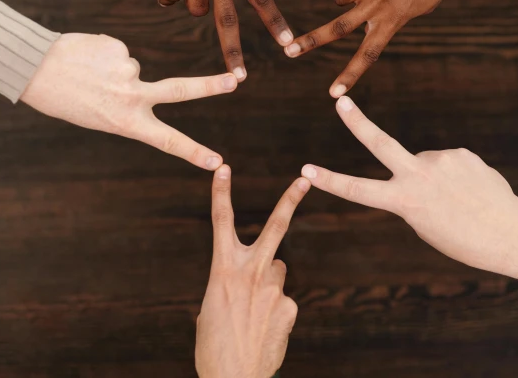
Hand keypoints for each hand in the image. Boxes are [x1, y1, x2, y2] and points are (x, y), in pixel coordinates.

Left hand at [20, 33, 236, 169]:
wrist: (32, 68)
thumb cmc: (63, 98)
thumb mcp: (97, 114)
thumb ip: (126, 103)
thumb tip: (140, 75)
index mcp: (125, 121)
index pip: (167, 140)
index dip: (194, 152)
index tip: (218, 162)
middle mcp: (131, 97)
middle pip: (181, 90)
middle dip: (212, 85)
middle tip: (236, 80)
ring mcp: (126, 69)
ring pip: (131, 66)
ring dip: (113, 67)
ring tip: (86, 72)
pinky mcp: (118, 46)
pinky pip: (117, 50)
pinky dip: (103, 53)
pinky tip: (84, 58)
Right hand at [196, 165, 308, 377]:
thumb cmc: (214, 347)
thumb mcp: (211, 309)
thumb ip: (232, 286)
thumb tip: (249, 283)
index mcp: (224, 270)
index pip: (221, 223)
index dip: (221, 193)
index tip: (223, 169)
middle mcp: (252, 273)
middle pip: (275, 227)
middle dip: (289, 200)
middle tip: (305, 180)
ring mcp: (275, 290)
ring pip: (278, 271)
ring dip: (268, 283)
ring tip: (254, 312)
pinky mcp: (290, 307)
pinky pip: (283, 299)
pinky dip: (274, 310)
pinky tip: (264, 329)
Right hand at [285, 0, 482, 96]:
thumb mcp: (418, 7)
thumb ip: (390, 15)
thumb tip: (360, 11)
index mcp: (394, 21)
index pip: (368, 55)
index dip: (349, 75)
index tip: (333, 94)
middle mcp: (378, 4)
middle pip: (337, 28)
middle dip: (310, 42)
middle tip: (288, 51)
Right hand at [301, 96, 517, 276]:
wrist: (509, 233)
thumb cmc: (463, 238)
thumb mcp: (424, 223)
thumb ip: (413, 191)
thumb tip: (418, 164)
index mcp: (405, 201)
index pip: (358, 190)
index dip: (329, 180)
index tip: (305, 170)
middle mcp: (419, 175)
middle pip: (380, 142)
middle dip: (357, 121)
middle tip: (340, 100)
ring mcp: (441, 160)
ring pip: (428, 163)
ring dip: (438, 178)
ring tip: (460, 200)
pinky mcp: (461, 152)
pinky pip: (449, 162)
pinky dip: (455, 175)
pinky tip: (471, 190)